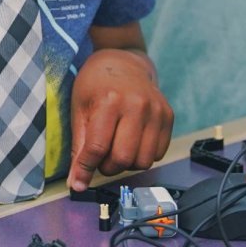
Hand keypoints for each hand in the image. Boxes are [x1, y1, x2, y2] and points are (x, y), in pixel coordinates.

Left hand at [68, 48, 171, 190]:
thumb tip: (77, 184)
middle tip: (100, 158)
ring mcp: (156, 110)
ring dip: (127, 164)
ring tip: (116, 148)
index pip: (97, 147)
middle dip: (108, 167)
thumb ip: (78, 147)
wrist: (123, 62)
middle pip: (123, 158)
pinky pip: (158, 154)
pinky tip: (132, 140)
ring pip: (143, 161)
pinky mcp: (168, 116)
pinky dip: (143, 155)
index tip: (79, 183)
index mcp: (110, 101)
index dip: (85, 169)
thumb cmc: (96, 86)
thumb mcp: (79, 109)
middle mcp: (137, 105)